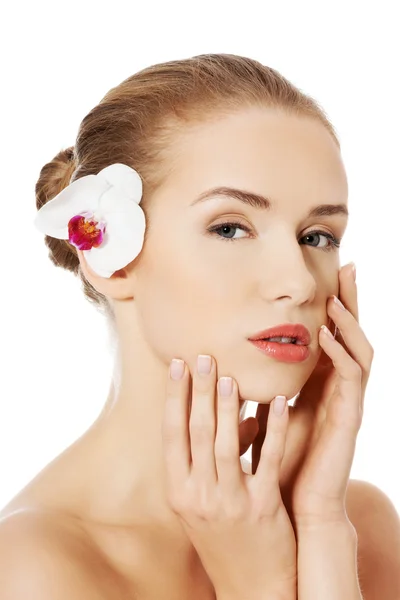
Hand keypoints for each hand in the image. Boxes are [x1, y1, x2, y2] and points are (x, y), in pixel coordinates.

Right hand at [162, 354, 296, 598]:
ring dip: (227, 405)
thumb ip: (210, 459)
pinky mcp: (262, 508)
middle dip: (198, 390)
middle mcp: (198, 495)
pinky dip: (274, 429)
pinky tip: (279, 403)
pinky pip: (268, 459)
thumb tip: (238, 414)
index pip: (172, 434)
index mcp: (178, 491)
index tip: (177, 364)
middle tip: (203, 355)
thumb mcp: (204, 502)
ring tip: (230, 374)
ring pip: (226, 443)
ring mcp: (229, 502)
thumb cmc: (225, 537)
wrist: (251, 587)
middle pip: (197, 432)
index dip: (174, 397)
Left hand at [252, 263, 373, 532]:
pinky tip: (327, 334)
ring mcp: (346, 401)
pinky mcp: (349, 418)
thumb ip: (262, 392)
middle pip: (350, 334)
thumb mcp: (268, 418)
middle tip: (347, 265)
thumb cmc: (281, 463)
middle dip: (349, 300)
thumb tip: (232, 368)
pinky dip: (341, 352)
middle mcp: (337, 388)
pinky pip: (352, 377)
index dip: (331, 305)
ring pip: (358, 349)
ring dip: (349, 320)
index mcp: (320, 386)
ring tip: (337, 294)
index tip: (326, 273)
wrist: (296, 506)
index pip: (331, 335)